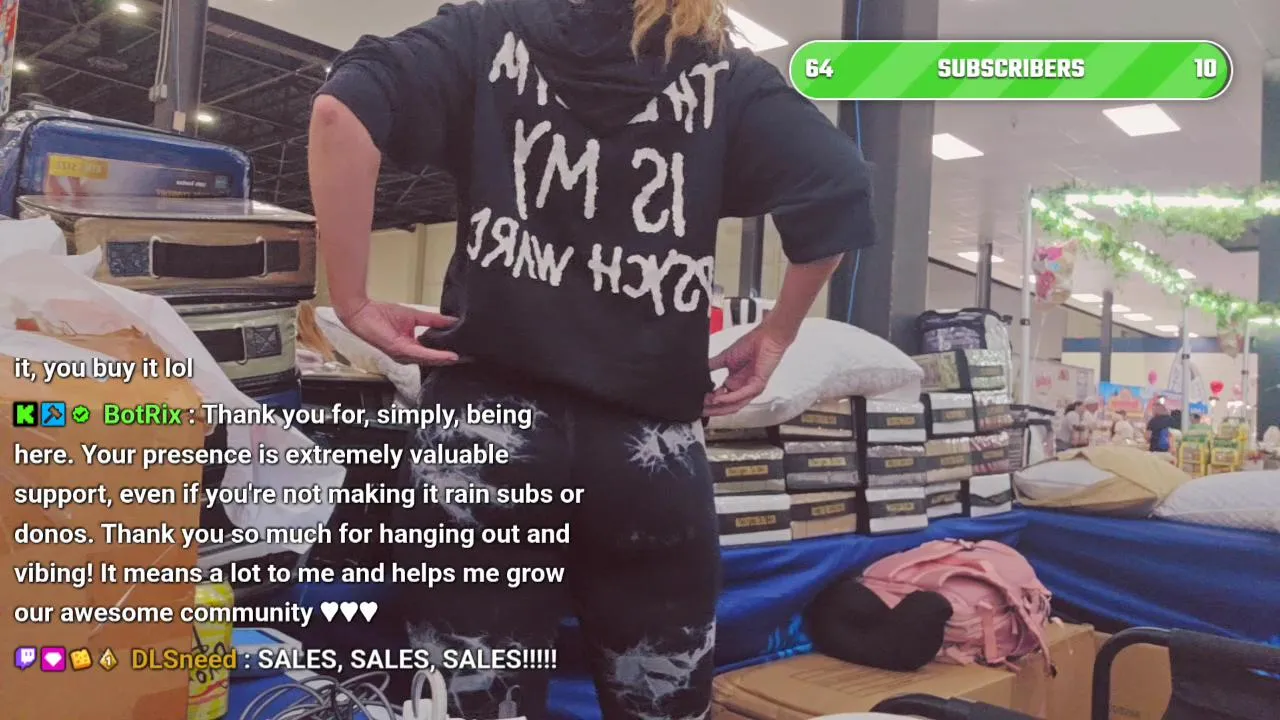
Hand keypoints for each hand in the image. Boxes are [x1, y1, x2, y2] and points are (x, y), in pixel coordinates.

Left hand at [337, 299, 459, 364]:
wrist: (361, 312)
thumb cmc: (380, 314)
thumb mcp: (414, 316)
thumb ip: (434, 320)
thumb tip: (452, 320)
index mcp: (410, 349)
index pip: (433, 355)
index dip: (448, 354)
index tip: (466, 353)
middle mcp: (407, 356)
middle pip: (433, 361)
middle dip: (451, 360)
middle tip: (470, 358)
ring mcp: (403, 355)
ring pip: (429, 361)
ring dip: (446, 360)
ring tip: (462, 358)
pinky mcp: (399, 350)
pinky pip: (421, 355)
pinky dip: (436, 356)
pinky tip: (448, 356)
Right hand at [704, 326, 790, 416]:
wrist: (766, 337)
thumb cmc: (752, 344)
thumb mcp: (725, 357)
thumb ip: (712, 365)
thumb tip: (698, 371)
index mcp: (735, 382)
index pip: (720, 397)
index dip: (709, 401)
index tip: (698, 401)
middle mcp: (743, 388)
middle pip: (726, 405)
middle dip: (712, 409)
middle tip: (700, 409)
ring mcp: (751, 388)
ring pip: (734, 405)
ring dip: (719, 407)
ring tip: (707, 406)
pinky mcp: (757, 385)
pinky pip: (742, 395)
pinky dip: (729, 398)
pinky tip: (718, 398)